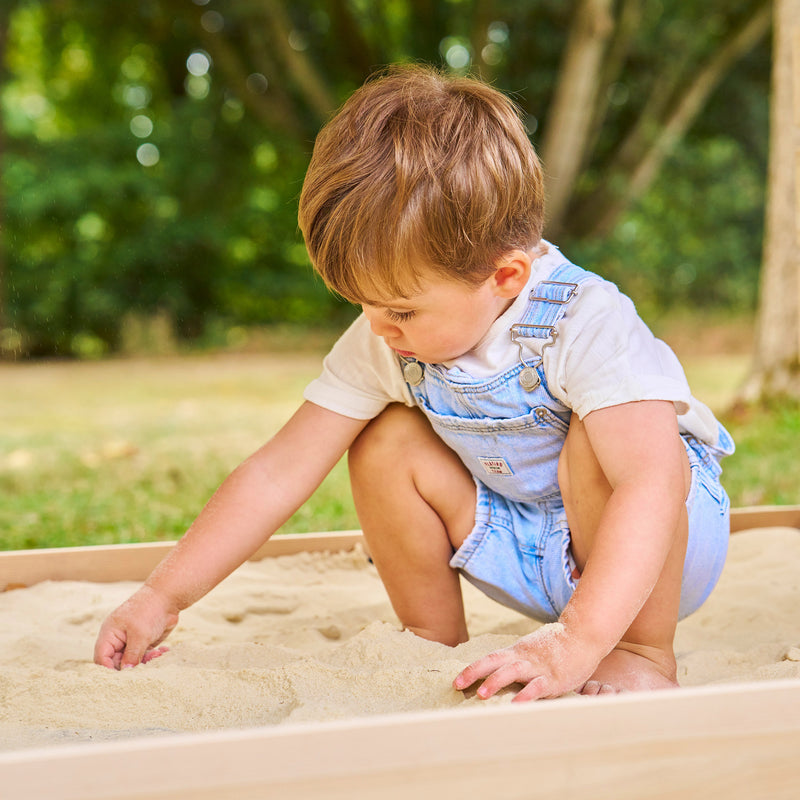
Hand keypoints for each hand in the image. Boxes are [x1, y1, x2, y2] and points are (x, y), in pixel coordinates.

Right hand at [94, 585, 179, 669]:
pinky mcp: (143, 642)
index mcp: (110, 634)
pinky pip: (144, 656)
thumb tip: (125, 672)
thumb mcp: (140, 635)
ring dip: (145, 662)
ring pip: (132, 661)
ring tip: (158, 654)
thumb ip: (132, 655)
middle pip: (117, 662)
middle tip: (146, 664)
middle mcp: (118, 639)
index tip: (123, 676)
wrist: (168, 596)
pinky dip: (153, 657)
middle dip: (131, 666)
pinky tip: (163, 651)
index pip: (102, 658)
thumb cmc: (149, 611)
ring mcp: (131, 641)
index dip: (109, 669)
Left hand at [453, 623, 597, 701]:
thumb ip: (517, 663)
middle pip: (494, 662)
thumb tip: (499, 677)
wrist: (582, 635)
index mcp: (517, 652)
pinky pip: (538, 687)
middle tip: (457, 685)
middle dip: (474, 673)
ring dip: (496, 682)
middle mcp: (523, 657)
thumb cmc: (556, 647)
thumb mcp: (532, 651)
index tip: (456, 681)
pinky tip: (517, 704)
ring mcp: (538, 667)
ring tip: (482, 695)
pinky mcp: (554, 678)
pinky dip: (527, 695)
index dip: (472, 669)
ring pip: (513, 672)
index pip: (490, 659)